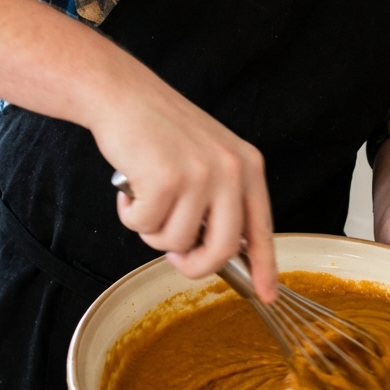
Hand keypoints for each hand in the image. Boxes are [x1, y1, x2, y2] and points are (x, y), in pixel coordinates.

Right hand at [85, 55, 277, 301]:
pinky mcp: (166, 180)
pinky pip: (145, 227)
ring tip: (145, 196)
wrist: (121, 94)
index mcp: (246, 164)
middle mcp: (231, 169)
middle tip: (174, 254)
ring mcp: (200, 175)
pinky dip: (130, 215)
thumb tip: (222, 253)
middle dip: (194, 264)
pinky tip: (130, 185)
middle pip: (223, 249)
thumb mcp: (207, 157)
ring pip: (177, 242)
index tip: (267, 295)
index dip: (264, 266)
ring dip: (152, 230)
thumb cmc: (158, 129)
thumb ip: (220, 199)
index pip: (261, 227)